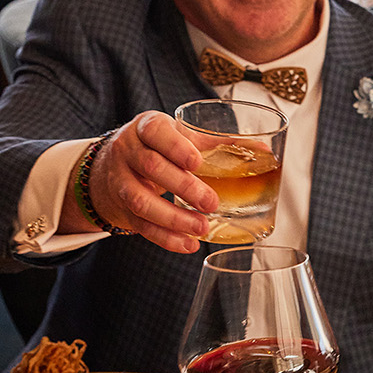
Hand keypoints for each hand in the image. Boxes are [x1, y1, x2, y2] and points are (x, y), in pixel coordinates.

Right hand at [61, 112, 216, 251]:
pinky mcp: (122, 208)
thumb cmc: (157, 147)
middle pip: (151, 167)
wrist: (111, 166)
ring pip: (141, 201)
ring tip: (201, 227)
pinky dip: (166, 238)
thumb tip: (261, 148)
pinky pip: (141, 226)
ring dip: (174, 218)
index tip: (196, 162)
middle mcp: (128, 151)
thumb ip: (216, 143)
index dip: (175, 147)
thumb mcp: (180, 137)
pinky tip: (188, 244)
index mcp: (146, 127)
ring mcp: (120, 181)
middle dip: (184, 186)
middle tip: (211, 202)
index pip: (155, 131)